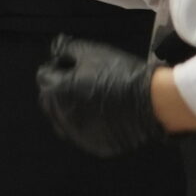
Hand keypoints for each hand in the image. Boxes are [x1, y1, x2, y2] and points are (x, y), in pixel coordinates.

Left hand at [35, 36, 164, 157]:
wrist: (151, 100)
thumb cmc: (121, 74)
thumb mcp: (91, 51)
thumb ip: (67, 49)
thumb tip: (57, 49)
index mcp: (56, 92)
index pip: (44, 76)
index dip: (57, 67)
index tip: (70, 65)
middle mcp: (62, 116)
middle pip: (49, 99)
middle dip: (59, 88)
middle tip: (80, 80)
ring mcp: (77, 134)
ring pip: (63, 119)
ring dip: (70, 107)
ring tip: (91, 97)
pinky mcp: (94, 146)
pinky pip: (82, 133)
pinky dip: (87, 123)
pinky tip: (102, 113)